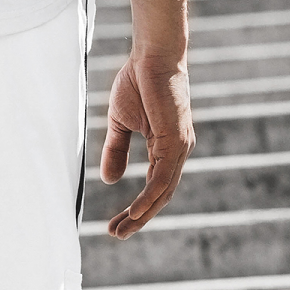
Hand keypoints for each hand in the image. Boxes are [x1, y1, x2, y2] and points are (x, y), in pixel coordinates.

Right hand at [100, 55, 194, 238]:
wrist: (151, 54)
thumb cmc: (138, 81)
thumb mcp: (120, 124)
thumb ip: (116, 152)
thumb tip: (110, 180)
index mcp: (166, 148)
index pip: (154, 188)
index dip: (136, 209)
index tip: (115, 225)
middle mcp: (177, 151)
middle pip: (160, 197)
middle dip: (138, 220)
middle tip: (117, 235)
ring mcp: (179, 147)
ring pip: (162, 193)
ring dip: (142, 216)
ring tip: (121, 231)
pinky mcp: (175, 141)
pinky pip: (162, 178)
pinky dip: (149, 198)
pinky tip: (135, 213)